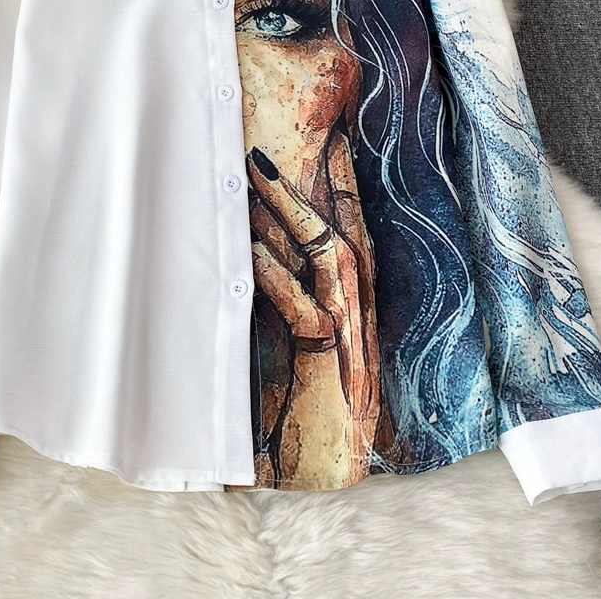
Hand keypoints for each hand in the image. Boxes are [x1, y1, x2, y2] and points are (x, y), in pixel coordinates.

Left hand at [245, 136, 379, 436]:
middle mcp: (354, 302)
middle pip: (334, 226)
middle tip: (258, 149)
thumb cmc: (304, 391)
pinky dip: (274, 278)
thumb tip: (247, 240)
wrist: (327, 460)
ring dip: (285, 217)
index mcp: (349, 291)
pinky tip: (248, 254)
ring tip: (249, 183)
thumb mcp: (293, 327)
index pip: (342, 221)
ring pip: (325, 255)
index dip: (329, 179)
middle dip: (299, 185)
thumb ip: (280, 286)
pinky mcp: (326, 359)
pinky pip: (302, 308)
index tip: (310, 139)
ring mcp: (346, 328)